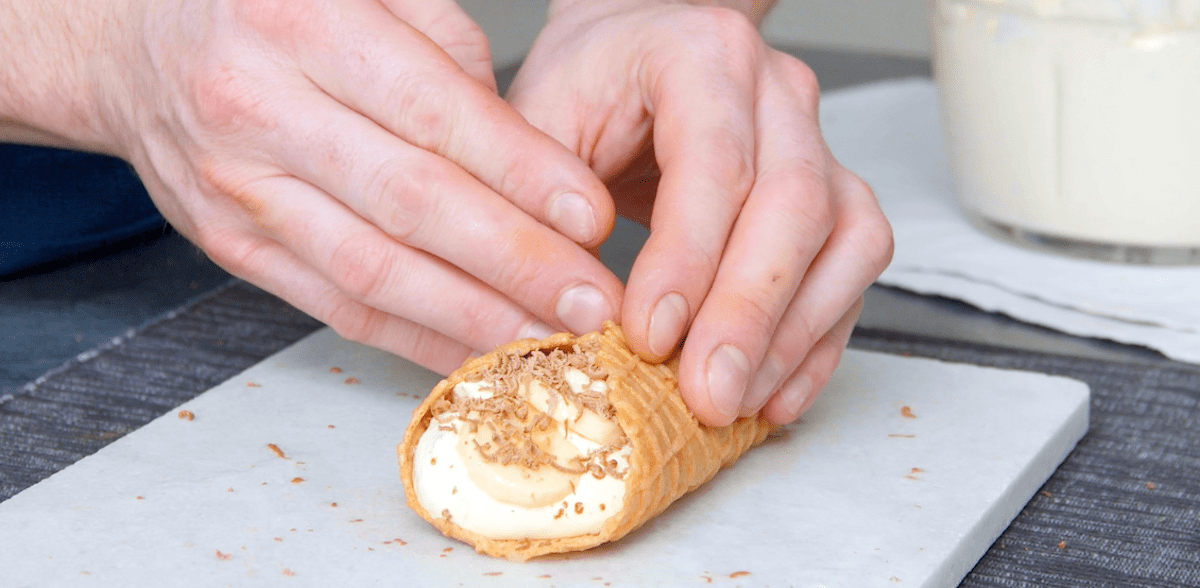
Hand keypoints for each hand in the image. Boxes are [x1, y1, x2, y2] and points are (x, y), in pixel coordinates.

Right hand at [2, 0, 625, 373]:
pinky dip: (415, 338)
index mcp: (303, 24)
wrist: (134, 44)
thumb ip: (443, 51)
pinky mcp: (232, 248)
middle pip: (408, 203)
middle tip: (592, 300)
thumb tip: (528, 154)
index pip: (431, 111)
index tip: (591, 216)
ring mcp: (238, 191)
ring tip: (552, 341)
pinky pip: (336, 308)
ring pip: (372, 271)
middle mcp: (261, 109)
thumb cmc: (267, 8)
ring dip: (472, 317)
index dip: (520, 171)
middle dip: (513, 261)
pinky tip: (480, 354)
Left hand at [507, 0, 892, 425]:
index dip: (688, 255)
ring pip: (844, 239)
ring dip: (792, 335)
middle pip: (794, 204)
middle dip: (748, 313)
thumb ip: (546, 207)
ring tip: (735, 402)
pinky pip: (852, 269)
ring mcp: (818, 142)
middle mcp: (777, 92)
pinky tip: (774, 391)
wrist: (630, 52)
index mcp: (701, 54)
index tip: (649, 335)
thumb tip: (575, 316)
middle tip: (705, 394)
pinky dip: (817, 340)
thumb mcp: (537, 124)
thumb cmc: (585, 85)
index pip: (715, 159)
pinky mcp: (835, 195)